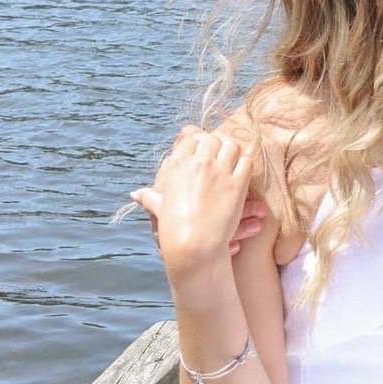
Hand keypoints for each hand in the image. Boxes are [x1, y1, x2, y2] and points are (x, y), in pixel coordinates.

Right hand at [131, 130, 254, 284]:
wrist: (192, 245)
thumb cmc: (173, 229)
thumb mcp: (159, 208)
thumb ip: (149, 197)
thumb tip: (135, 194)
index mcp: (177, 165)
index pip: (191, 139)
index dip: (199, 142)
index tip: (204, 149)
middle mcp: (198, 163)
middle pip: (212, 139)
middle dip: (217, 144)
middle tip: (221, 152)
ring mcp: (218, 172)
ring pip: (231, 146)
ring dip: (233, 151)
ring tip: (234, 159)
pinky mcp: (237, 184)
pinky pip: (246, 162)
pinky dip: (245, 164)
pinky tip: (243, 172)